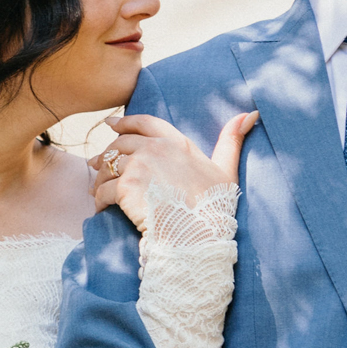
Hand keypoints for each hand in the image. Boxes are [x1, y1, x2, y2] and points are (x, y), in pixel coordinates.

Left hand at [90, 110, 257, 229]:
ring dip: (101, 178)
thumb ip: (231, 139)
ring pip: (108, 167)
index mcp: (175, 142)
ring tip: (97, 189)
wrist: (198, 233)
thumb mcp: (226, 169)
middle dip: (107, 153)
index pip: (145, 123)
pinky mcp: (125, 187)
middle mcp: (154, 148)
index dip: (125, 121)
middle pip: (121, 144)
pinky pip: (103, 191)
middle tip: (97, 163)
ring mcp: (138, 167)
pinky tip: (101, 208)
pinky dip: (99, 201)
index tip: (111, 124)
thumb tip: (249, 113)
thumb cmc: (214, 206)